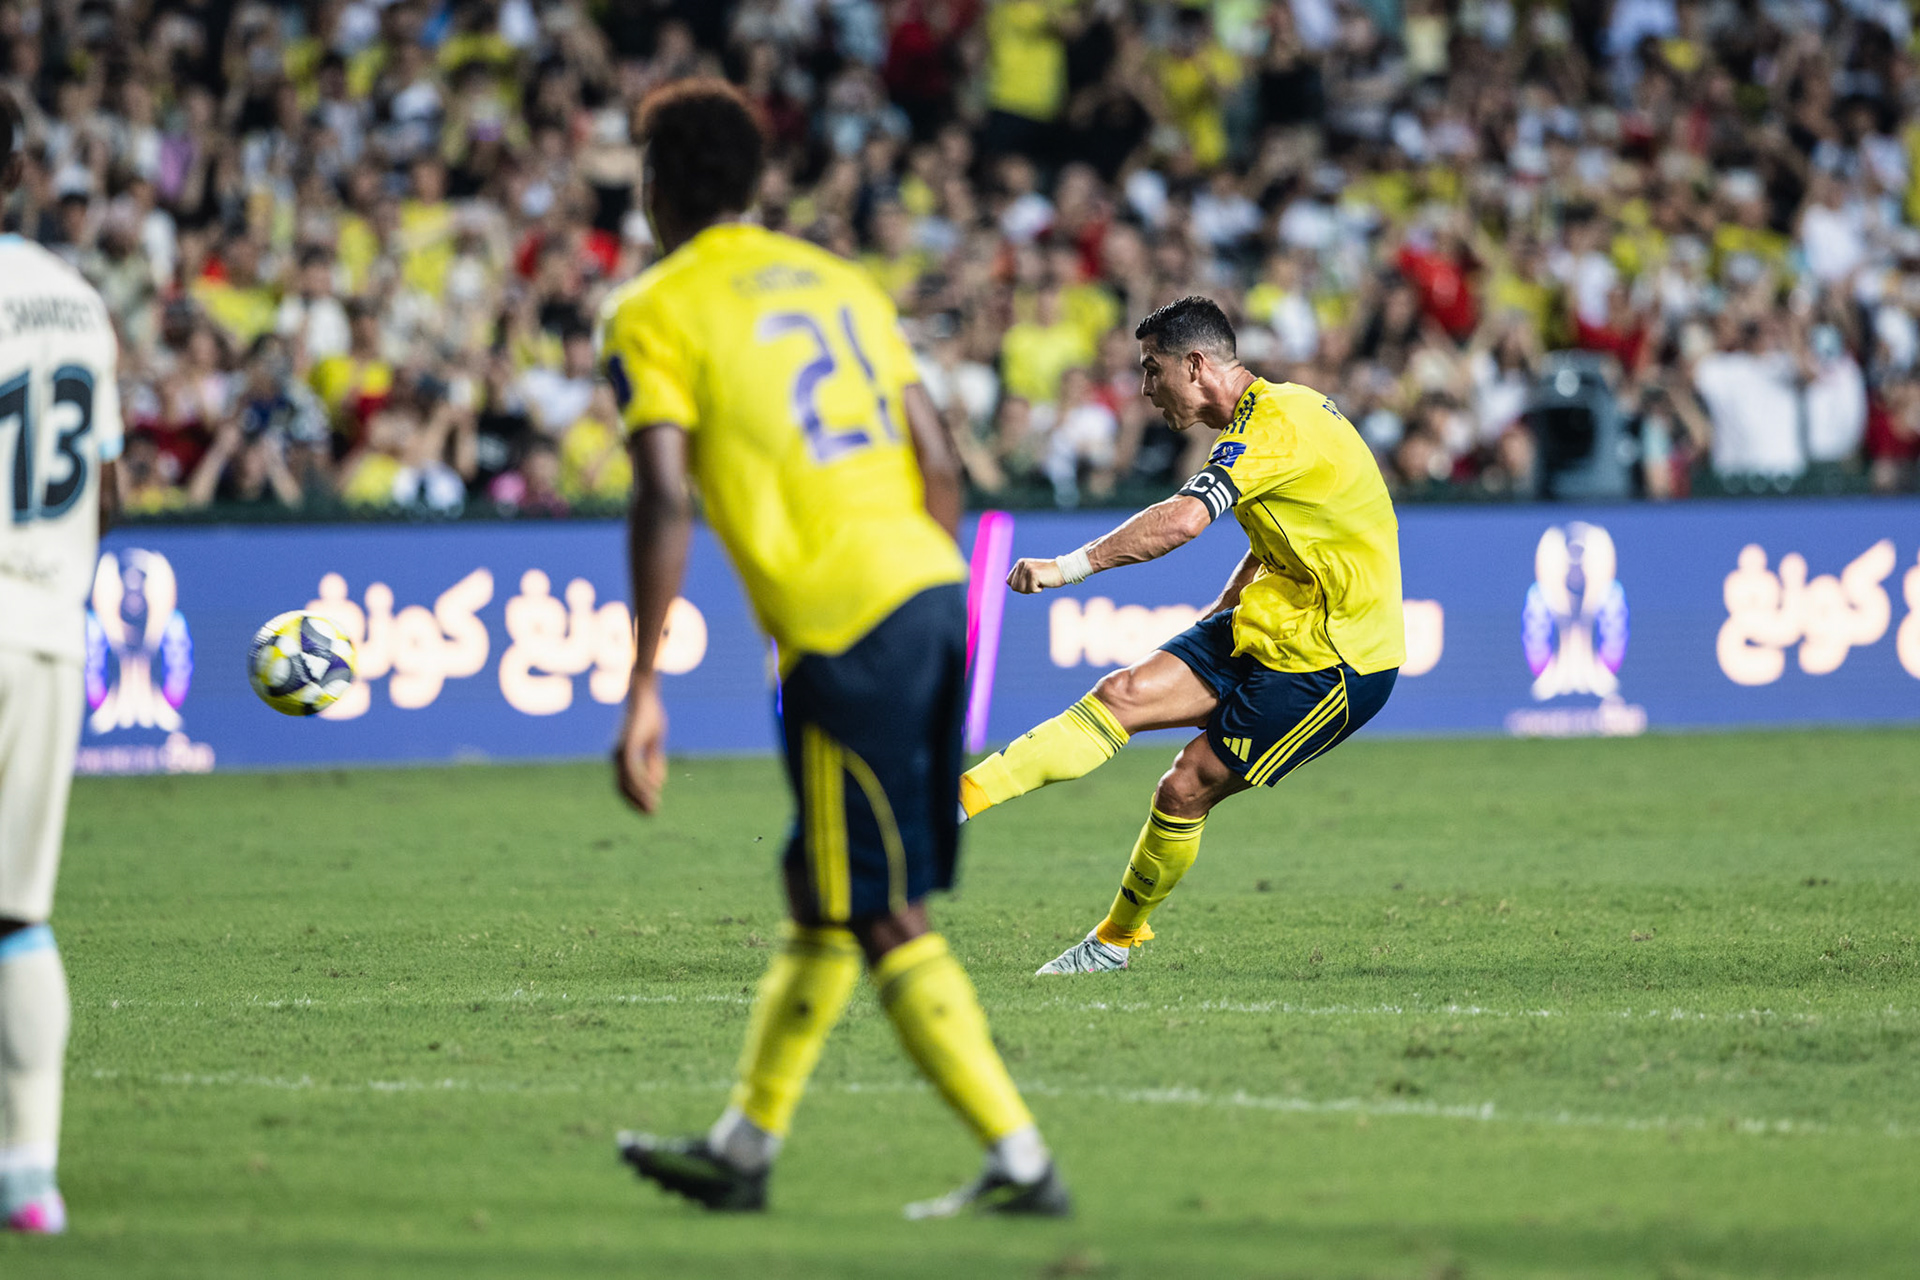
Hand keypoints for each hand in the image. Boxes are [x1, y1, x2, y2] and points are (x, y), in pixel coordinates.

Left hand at [613, 675, 667, 813]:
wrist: (645, 693)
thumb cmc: (650, 714)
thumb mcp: (654, 742)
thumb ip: (654, 762)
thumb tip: (657, 784)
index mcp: (623, 756)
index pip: (625, 785)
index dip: (636, 799)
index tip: (650, 810)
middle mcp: (618, 756)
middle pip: (623, 788)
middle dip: (637, 803)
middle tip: (652, 815)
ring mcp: (622, 751)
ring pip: (628, 781)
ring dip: (641, 796)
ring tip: (654, 808)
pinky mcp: (628, 744)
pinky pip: (633, 769)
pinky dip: (643, 782)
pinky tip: (654, 790)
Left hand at [1006, 557, 1066, 593]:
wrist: (1063, 570)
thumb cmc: (1048, 575)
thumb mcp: (1031, 573)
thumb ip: (1020, 577)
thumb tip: (1009, 584)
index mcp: (1020, 563)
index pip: (1010, 582)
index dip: (1020, 586)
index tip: (1031, 582)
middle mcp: (1022, 564)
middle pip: (1015, 587)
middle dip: (1026, 589)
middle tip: (1037, 582)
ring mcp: (1027, 569)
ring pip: (1022, 590)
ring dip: (1032, 589)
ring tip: (1040, 581)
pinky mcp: (1033, 575)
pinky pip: (1032, 590)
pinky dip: (1039, 590)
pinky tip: (1044, 582)